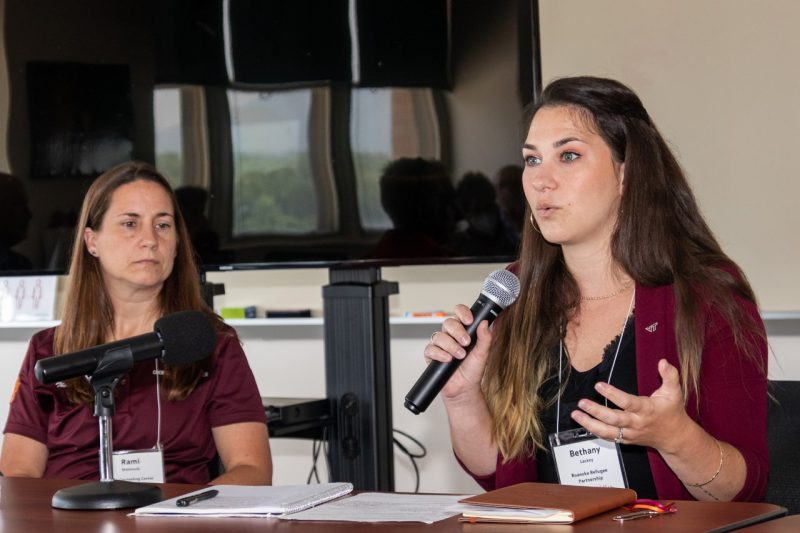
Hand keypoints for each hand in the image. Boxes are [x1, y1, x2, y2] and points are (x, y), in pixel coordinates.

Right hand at [423, 304, 492, 401]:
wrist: (464, 388)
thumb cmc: (473, 371)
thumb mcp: (483, 353)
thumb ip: (485, 337)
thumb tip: (485, 322)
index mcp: (463, 330)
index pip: (459, 313)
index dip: (462, 313)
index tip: (469, 320)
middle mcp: (450, 335)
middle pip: (448, 322)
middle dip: (458, 332)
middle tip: (466, 343)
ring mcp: (440, 344)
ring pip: (439, 335)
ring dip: (450, 346)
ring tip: (459, 356)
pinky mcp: (431, 355)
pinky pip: (430, 348)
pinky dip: (440, 354)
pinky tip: (448, 359)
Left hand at [570, 359, 689, 452]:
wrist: (675, 437)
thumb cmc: (672, 412)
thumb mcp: (674, 392)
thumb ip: (670, 376)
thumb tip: (663, 362)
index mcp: (647, 409)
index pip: (627, 402)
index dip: (612, 394)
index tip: (599, 385)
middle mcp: (637, 423)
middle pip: (614, 419)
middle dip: (596, 411)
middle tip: (581, 402)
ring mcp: (630, 433)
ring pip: (608, 431)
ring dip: (590, 424)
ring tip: (576, 415)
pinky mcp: (626, 439)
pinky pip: (609, 437)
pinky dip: (595, 431)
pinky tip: (583, 423)